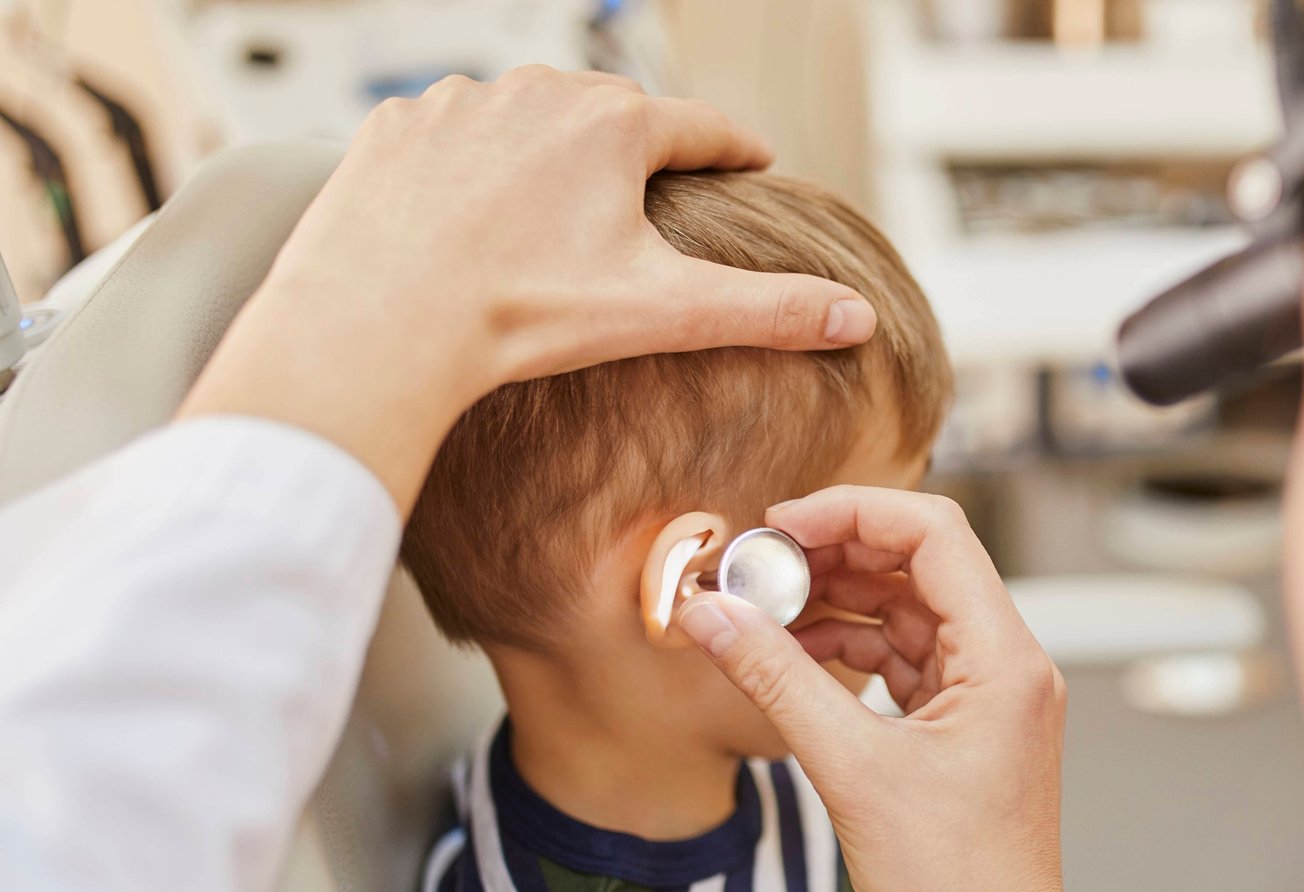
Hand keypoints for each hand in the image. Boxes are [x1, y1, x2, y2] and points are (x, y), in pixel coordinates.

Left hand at [179, 67, 875, 510]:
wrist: (379, 322)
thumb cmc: (522, 316)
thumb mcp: (663, 314)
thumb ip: (768, 310)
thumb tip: (859, 318)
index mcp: (614, 125)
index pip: (700, 128)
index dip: (734, 150)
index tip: (753, 161)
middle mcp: (537, 91)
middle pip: (612, 118)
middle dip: (638, 152)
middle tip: (654, 194)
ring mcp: (458, 102)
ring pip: (527, 120)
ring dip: (549, 153)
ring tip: (558, 209)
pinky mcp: (394, 126)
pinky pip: (451, 134)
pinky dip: (471, 165)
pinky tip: (474, 211)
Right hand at [675, 487, 1278, 891]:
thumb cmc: (952, 888)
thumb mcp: (848, 770)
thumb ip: (776, 679)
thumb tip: (711, 615)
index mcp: (1005, 659)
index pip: (934, 532)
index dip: (852, 511)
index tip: (779, 526)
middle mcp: (1011, 663)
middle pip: (920, 562)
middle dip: (835, 553)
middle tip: (756, 567)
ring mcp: (992, 694)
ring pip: (909, 609)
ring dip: (837, 601)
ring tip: (761, 608)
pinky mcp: (968, 725)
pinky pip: (907, 657)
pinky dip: (851, 648)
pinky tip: (793, 651)